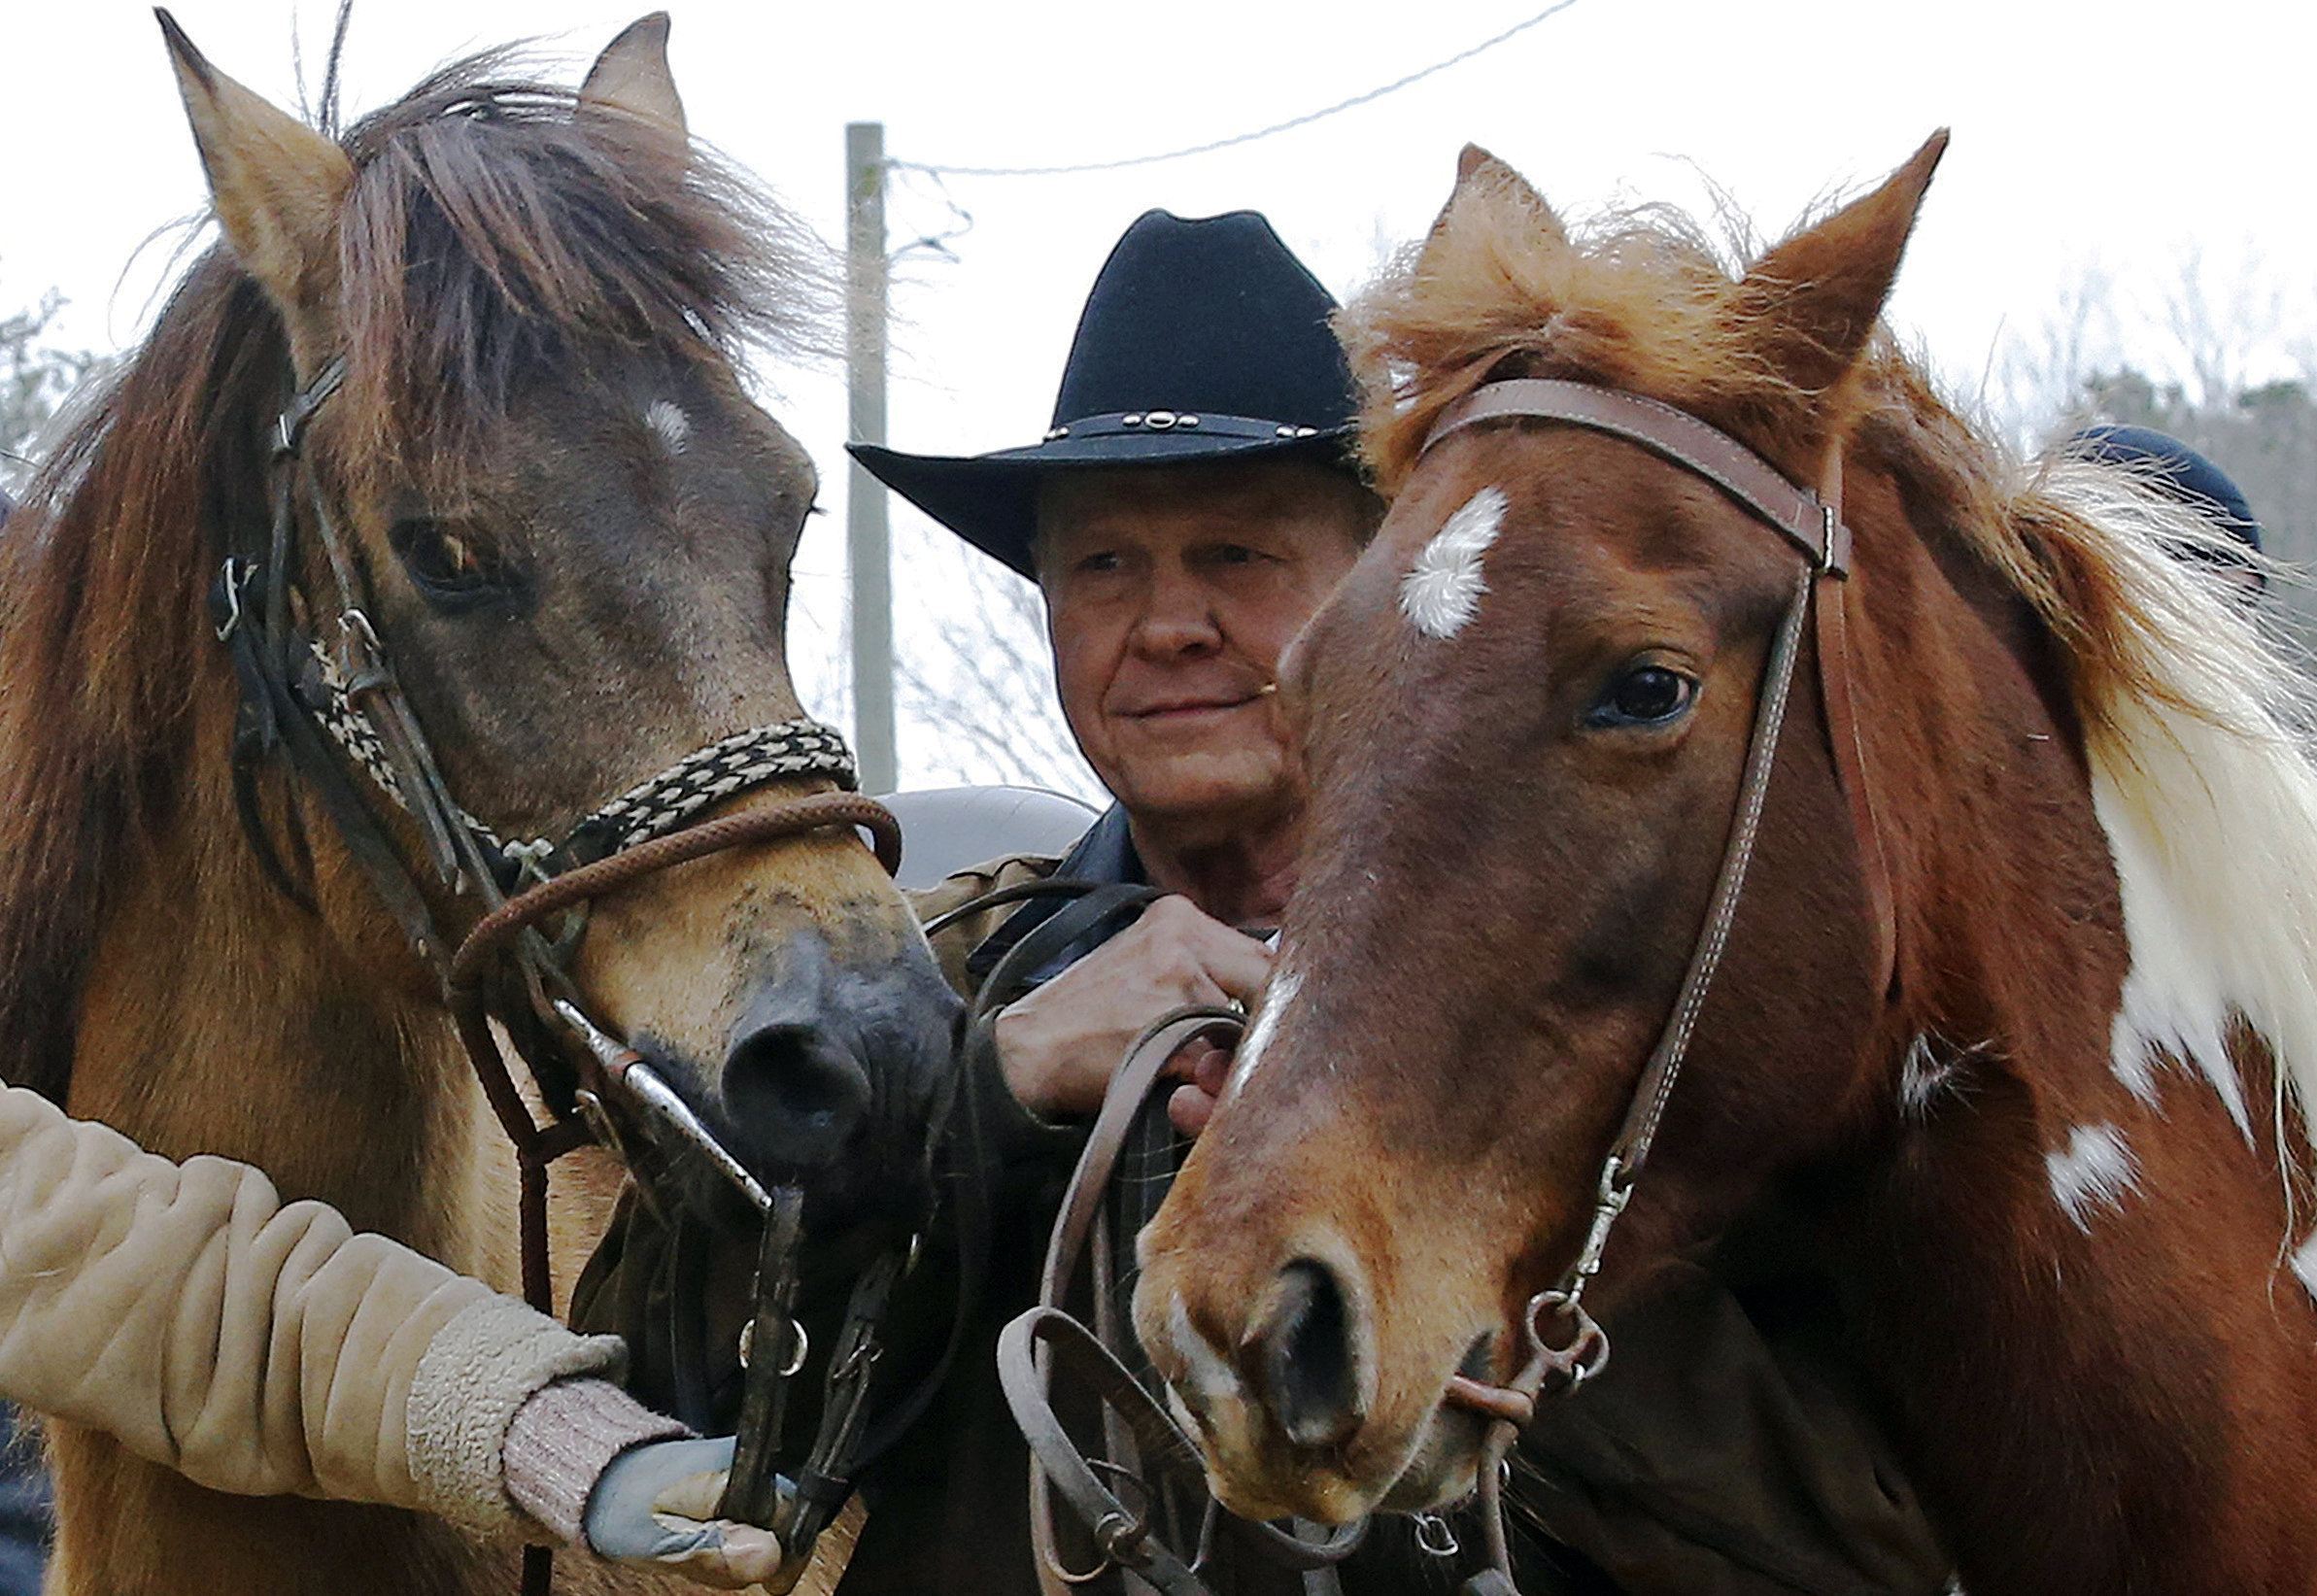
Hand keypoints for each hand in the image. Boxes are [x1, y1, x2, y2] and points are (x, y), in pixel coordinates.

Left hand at [583, 1435, 784, 1588]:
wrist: (599, 1481)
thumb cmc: (622, 1508)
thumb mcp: (663, 1542)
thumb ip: (716, 1550)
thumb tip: (769, 1556)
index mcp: (734, 1469)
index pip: (793, 1510)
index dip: (787, 1551)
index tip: (769, 1582)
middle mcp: (743, 1461)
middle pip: (782, 1519)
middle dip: (759, 1553)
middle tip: (714, 1564)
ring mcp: (737, 1467)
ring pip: (765, 1521)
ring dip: (741, 1548)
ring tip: (698, 1551)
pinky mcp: (728, 1478)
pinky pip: (747, 1516)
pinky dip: (729, 1538)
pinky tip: (701, 1540)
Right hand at [993, 895, 1269, 1125]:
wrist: (1026, 1052)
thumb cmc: (1087, 1019)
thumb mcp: (1145, 969)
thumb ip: (1205, 973)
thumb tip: (1276, 1002)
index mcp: (1177, 915)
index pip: (1260, 954)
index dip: (1269, 997)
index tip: (1263, 1023)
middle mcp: (1182, 933)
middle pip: (1267, 982)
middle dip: (1261, 1023)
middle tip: (1236, 1052)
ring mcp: (1179, 974)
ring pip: (1251, 1025)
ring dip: (1238, 1056)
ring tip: (1197, 1071)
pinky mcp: (1174, 1022)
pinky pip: (1225, 1060)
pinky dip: (1216, 1082)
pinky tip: (1183, 1083)